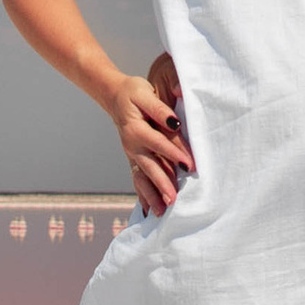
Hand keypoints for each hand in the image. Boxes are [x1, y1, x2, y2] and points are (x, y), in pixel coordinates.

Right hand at [107, 60, 192, 214]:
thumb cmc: (133, 93)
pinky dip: (143, 195)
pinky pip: (138, 179)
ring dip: (152, 194)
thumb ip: (160, 109)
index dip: (174, 153)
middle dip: (162, 184)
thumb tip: (175, 122)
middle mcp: (132, 145)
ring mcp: (131, 154)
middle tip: (174, 200)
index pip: (159, 143)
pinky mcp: (133, 158)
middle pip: (150, 167)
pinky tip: (149, 209)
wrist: (115, 96)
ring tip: (162, 211)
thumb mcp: (145, 93)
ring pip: (142, 177)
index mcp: (136, 129)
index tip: (189, 165)